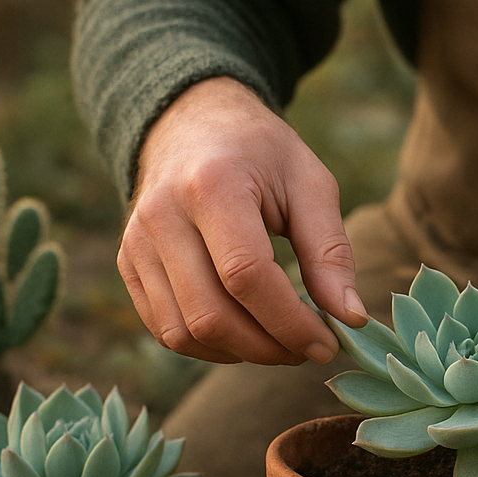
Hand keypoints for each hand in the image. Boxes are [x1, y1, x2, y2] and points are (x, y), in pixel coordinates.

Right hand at [118, 77, 368, 364]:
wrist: (191, 123)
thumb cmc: (260, 152)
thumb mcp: (309, 183)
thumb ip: (331, 251)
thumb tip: (349, 317)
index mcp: (212, 184)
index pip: (246, 276)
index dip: (290, 322)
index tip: (327, 343)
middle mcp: (162, 215)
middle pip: (210, 314)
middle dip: (268, 348)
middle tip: (307, 349)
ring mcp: (136, 243)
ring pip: (183, 333)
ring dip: (239, 353)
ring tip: (279, 343)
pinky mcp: (127, 264)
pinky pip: (164, 330)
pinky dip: (208, 347)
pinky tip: (244, 334)